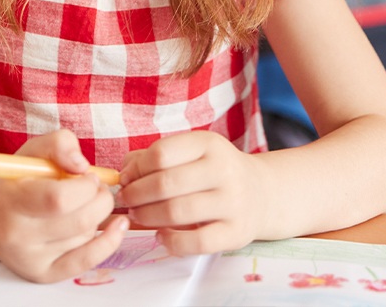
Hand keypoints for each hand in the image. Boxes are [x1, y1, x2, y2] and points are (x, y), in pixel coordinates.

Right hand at [0, 129, 128, 281]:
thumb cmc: (16, 180)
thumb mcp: (33, 151)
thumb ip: (59, 144)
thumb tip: (82, 165)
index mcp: (12, 201)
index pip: (58, 199)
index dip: (84, 186)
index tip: (88, 176)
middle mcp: (18, 237)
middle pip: (79, 222)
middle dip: (100, 199)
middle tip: (97, 187)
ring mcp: (30, 260)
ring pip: (84, 237)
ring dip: (96, 216)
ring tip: (84, 203)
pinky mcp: (43, 275)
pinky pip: (85, 262)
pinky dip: (109, 242)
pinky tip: (120, 226)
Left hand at [118, 131, 264, 255]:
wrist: (262, 193)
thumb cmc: (213, 171)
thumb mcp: (191, 152)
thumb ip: (154, 157)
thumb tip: (123, 173)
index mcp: (208, 144)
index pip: (161, 154)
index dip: (136, 168)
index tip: (126, 178)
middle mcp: (223, 169)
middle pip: (165, 183)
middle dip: (136, 194)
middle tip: (125, 200)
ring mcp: (232, 202)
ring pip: (177, 212)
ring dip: (147, 216)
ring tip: (137, 216)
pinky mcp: (236, 232)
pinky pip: (196, 242)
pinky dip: (172, 242)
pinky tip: (161, 236)